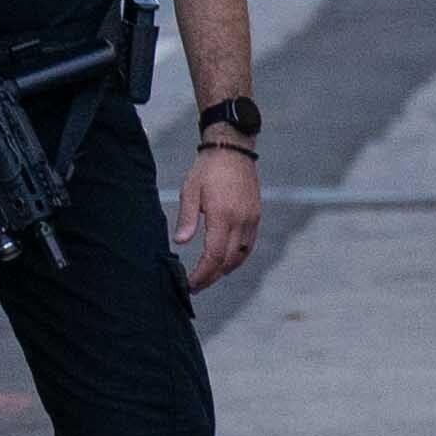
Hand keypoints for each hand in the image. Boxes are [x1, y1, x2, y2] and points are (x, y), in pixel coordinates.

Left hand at [174, 136, 261, 293]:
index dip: (202, 274)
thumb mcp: (190, 191)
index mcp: (223, 216)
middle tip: (195, 286)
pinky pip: (248, 245)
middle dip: (211, 277)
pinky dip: (236, 258)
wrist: (233, 150)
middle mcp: (241, 221)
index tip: (190, 284)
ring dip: (225, 270)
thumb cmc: (207, 169)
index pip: (214, 255)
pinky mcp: (255, 216)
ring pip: (241, 256)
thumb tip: (180, 242)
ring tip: (209, 277)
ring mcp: (251, 220)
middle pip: (228, 261)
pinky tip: (225, 261)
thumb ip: (187, 218)